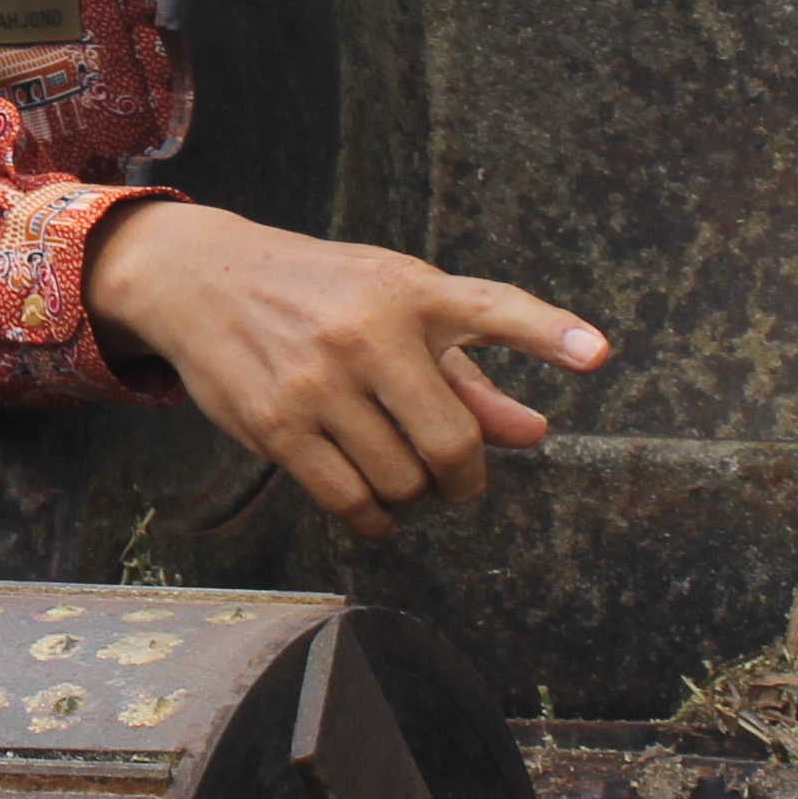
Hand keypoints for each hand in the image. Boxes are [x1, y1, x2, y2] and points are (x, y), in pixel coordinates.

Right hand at [81, 203, 609, 542]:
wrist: (201, 279)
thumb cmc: (320, 294)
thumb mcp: (394, 307)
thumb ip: (470, 373)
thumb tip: (533, 435)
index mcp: (411, 292)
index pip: (493, 309)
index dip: (548, 332)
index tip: (597, 354)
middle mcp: (368, 332)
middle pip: (451, 443)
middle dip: (463, 479)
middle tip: (456, 481)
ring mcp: (318, 380)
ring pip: (400, 482)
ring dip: (412, 496)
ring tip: (399, 476)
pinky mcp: (276, 424)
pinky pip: (349, 501)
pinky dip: (374, 519)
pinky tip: (374, 508)